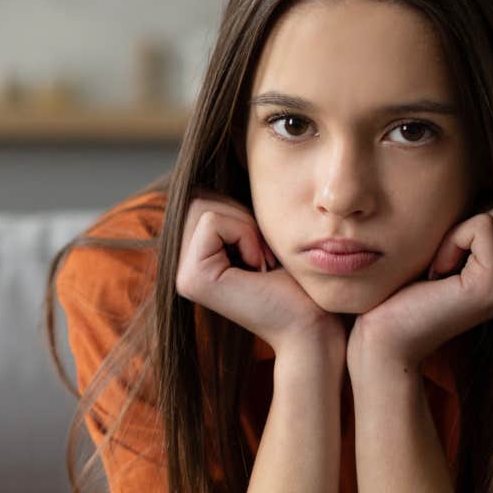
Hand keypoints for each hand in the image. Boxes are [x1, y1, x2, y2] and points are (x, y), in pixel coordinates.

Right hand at [174, 190, 340, 355]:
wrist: (312, 326)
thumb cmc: (298, 284)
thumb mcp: (263, 235)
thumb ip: (237, 213)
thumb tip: (223, 166)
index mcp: (194, 258)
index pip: (203, 197)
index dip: (242, 214)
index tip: (265, 252)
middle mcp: (180, 268)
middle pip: (199, 197)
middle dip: (241, 216)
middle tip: (264, 256)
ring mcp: (182, 275)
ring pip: (204, 205)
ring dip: (246, 226)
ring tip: (261, 262)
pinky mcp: (192, 279)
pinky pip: (213, 222)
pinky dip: (246, 235)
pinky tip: (258, 268)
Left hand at [350, 206, 492, 375]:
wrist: (383, 336)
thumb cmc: (403, 289)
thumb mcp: (444, 243)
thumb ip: (472, 216)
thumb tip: (491, 167)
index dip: (468, 218)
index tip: (444, 257)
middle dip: (464, 221)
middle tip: (439, 262)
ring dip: (454, 233)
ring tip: (438, 269)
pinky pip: (482, 225)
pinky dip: (451, 242)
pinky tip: (437, 276)